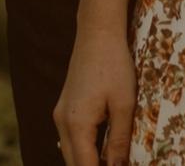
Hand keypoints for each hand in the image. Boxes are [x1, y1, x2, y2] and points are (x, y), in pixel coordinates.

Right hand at [54, 28, 136, 165]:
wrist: (98, 31)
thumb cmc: (114, 64)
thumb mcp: (124, 104)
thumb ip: (119, 142)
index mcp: (76, 123)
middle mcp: (62, 121)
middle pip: (73, 164)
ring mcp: (61, 113)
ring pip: (70, 153)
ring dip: (88, 162)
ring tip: (111, 162)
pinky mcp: (65, 107)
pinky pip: (71, 139)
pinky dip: (84, 150)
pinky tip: (102, 151)